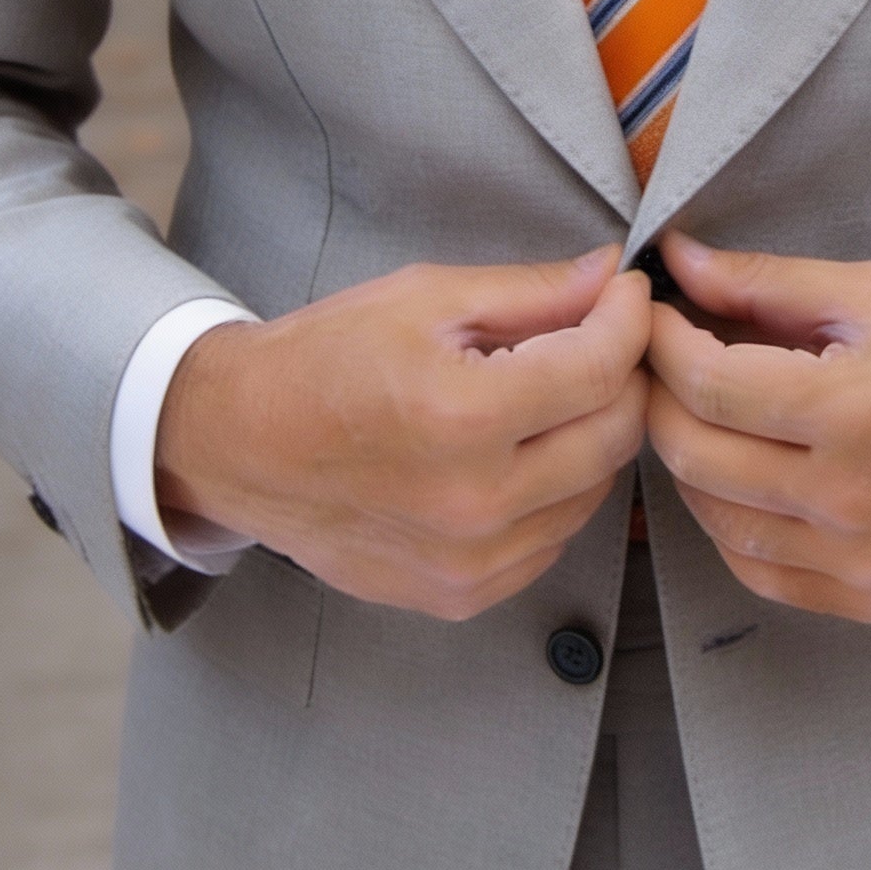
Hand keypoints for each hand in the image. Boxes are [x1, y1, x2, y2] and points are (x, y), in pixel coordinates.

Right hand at [156, 248, 650, 618]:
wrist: (241, 443)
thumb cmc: (326, 358)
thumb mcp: (426, 298)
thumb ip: (532, 291)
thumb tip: (611, 275)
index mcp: (462, 417)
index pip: (601, 368)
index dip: (629, 320)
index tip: (625, 294)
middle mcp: (474, 502)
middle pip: (614, 435)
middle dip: (622, 375)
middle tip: (598, 337)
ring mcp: (470, 561)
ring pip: (595, 491)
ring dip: (592, 434)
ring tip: (551, 393)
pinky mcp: (462, 594)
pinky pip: (553, 538)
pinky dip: (557, 490)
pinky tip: (518, 451)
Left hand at [645, 235, 870, 622]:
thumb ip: (768, 282)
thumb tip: (680, 261)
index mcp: (849, 410)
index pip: (705, 383)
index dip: (660, 342)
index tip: (654, 314)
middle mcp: (847, 499)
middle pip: (694, 454)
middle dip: (659, 398)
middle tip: (662, 361)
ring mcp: (859, 562)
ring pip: (714, 520)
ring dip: (690, 462)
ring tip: (704, 413)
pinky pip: (761, 572)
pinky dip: (732, 525)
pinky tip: (744, 479)